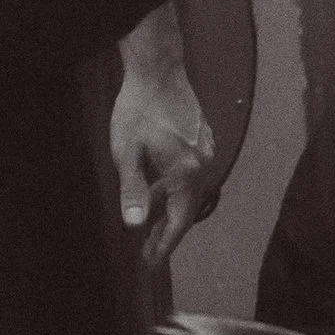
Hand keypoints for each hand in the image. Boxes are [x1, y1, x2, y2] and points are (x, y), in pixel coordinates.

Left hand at [112, 19, 221, 272]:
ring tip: (150, 225)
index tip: (150, 266)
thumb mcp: (128, 153)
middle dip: (166, 232)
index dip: (163, 246)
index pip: (178, 222)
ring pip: (190, 192)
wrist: (158, 69)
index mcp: (188, 173)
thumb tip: (135, 224)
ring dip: (170, 210)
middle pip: (187, 210)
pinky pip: (191, 175)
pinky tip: (159, 190)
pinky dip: (176, 190)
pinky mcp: (204, 139)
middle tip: (147, 253)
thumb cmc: (138, 109)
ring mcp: (207, 151)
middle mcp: (204, 165)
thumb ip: (133, 190)